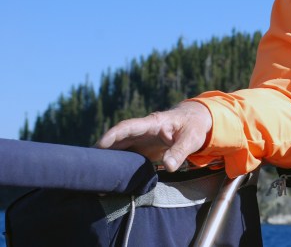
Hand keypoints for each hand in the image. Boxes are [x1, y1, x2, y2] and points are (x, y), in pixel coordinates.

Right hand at [96, 100, 212, 171]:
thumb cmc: (193, 127)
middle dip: (100, 151)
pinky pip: (125, 158)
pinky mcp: (142, 150)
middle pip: (117, 140)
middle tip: (86, 167)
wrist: (194, 122)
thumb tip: (170, 166)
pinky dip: (116, 167)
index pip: (127, 127)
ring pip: (118, 149)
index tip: (98, 145)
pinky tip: (108, 180)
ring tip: (91, 177)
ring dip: (106, 161)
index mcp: (152, 123)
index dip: (112, 135)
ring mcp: (140, 141)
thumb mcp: (191, 138)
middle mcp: (141, 131)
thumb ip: (181, 151)